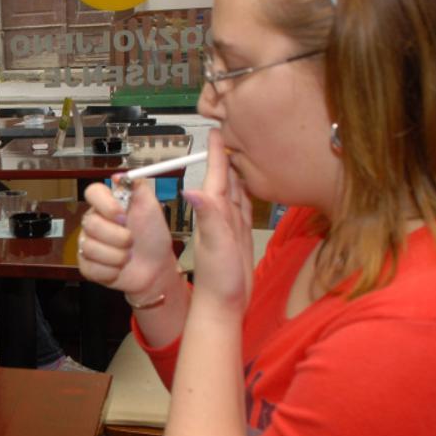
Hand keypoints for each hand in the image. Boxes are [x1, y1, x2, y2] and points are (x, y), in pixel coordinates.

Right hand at [79, 174, 176, 300]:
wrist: (156, 268)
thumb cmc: (153, 238)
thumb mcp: (151, 208)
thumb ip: (138, 187)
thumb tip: (119, 175)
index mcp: (107, 205)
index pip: (92, 192)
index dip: (106, 205)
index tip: (123, 216)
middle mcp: (94, 222)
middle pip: (91, 224)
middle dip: (118, 237)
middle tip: (131, 240)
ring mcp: (87, 244)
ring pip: (90, 247)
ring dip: (117, 256)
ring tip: (127, 256)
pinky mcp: (86, 265)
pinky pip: (91, 267)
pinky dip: (110, 270)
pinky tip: (119, 268)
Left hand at [181, 129, 253, 315]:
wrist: (222, 305)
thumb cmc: (217, 278)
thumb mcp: (214, 244)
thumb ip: (207, 217)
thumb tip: (190, 189)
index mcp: (213, 212)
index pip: (215, 176)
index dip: (216, 154)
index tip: (216, 130)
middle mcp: (219, 215)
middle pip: (225, 179)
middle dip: (227, 156)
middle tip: (230, 132)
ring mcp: (229, 226)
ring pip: (234, 191)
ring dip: (236, 172)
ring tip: (238, 153)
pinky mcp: (238, 236)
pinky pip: (242, 207)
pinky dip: (244, 193)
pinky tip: (245, 186)